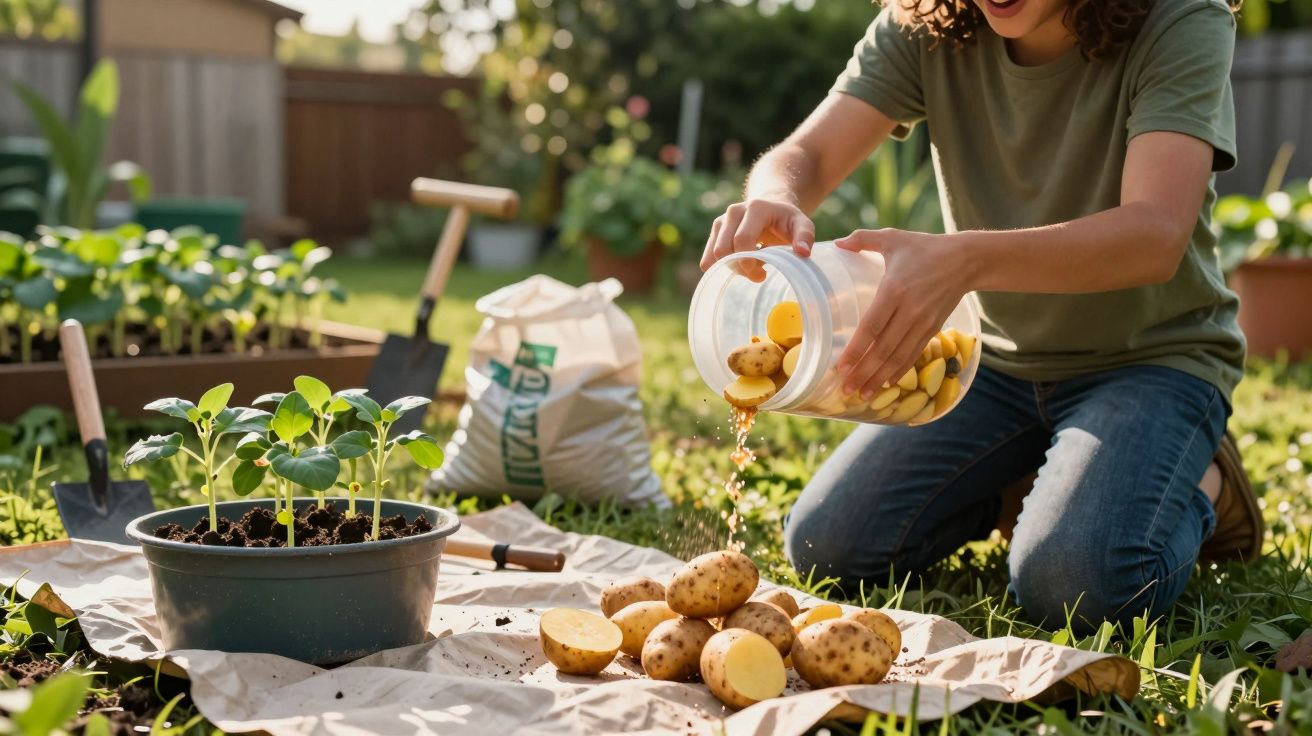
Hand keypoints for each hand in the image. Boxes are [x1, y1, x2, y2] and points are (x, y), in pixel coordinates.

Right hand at [701, 197, 816, 281]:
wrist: (771, 208)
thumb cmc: (787, 220)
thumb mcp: (802, 224)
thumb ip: (805, 236)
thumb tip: (802, 253)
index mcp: (755, 208)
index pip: (742, 239)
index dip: (748, 262)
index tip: (762, 274)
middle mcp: (734, 211)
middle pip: (724, 249)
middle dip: (740, 268)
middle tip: (759, 274)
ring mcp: (722, 221)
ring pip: (714, 255)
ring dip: (732, 268)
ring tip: (751, 267)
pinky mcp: (715, 231)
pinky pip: (708, 258)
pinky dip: (722, 268)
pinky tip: (740, 265)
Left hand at [834, 229, 971, 397]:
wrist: (966, 260)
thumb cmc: (924, 247)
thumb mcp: (893, 238)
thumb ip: (863, 239)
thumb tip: (837, 243)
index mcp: (894, 290)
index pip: (872, 327)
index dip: (857, 350)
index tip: (841, 367)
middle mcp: (909, 310)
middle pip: (883, 349)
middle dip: (864, 372)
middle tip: (846, 390)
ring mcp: (923, 322)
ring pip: (898, 357)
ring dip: (880, 378)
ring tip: (862, 394)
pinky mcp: (933, 328)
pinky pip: (914, 354)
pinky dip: (900, 371)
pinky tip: (887, 383)